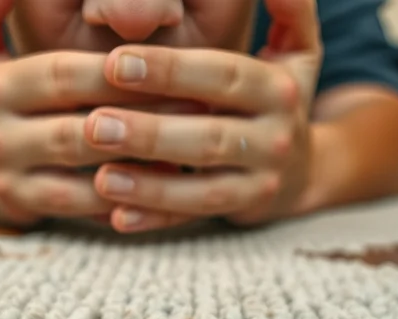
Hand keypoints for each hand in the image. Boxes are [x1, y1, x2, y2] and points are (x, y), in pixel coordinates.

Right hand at [0, 0, 169, 224]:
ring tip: (190, 144)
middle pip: (83, 123)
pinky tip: (167, 181)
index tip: (171, 66)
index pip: (65, 72)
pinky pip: (87, 204)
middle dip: (144, 115)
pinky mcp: (24, 207)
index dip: (119, 71)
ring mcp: (9, 175)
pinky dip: (129, 195)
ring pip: (89, 168)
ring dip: (143, 158)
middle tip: (198, 107)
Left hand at [83, 0, 323, 231]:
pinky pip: (193, 218)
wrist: (303, 166)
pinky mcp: (241, 212)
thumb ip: (289, 8)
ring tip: (99, 175)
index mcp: (278, 88)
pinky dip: (156, 219)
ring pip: (202, 188)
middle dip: (150, 132)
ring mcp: (260, 182)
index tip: (114, 62)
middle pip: (208, 137)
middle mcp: (277, 138)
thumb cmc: (273, 96)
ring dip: (150, 185)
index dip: (171, 70)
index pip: (222, 76)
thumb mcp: (295, 49)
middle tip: (94, 124)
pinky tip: (116, 216)